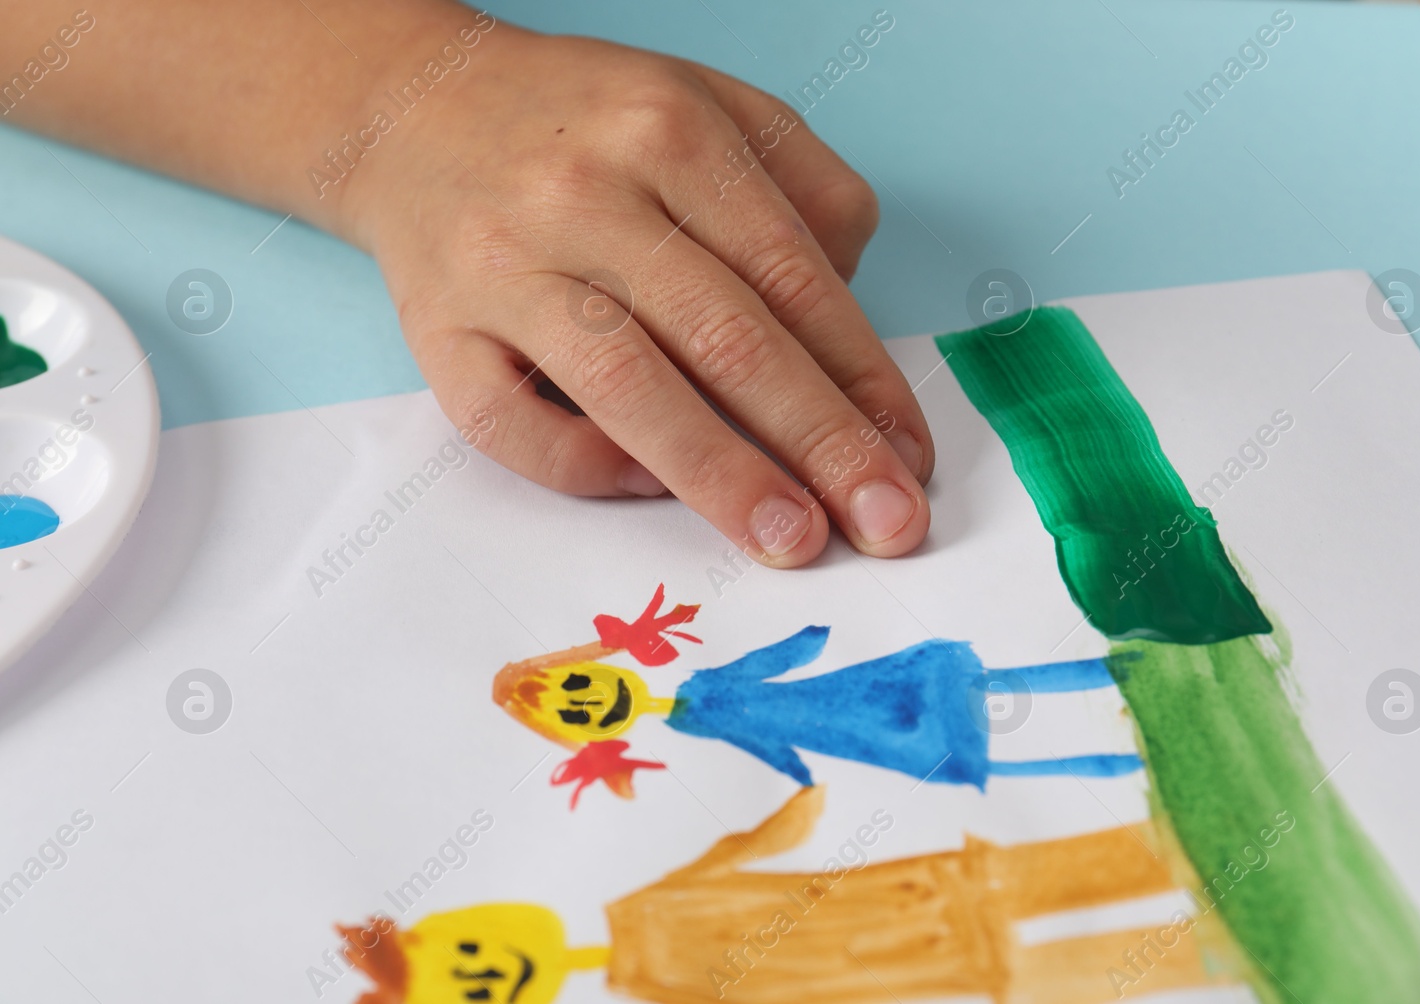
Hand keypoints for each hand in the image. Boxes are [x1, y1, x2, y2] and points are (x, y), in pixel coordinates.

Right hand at [341, 26, 933, 566]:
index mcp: (670, 131)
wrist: (416, 110)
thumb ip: (806, 190)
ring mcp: (503, 267)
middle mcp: (585, 196)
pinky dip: (586, 466)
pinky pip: (511, 425)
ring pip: (627, 385)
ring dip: (723, 474)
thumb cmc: (587, 128)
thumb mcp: (712, 105)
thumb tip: (850, 324)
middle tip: (884, 525)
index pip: (792, 276)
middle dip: (820, 443)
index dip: (862, 377)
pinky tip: (650, 485)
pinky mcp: (437, 333)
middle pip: (726, 337)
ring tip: (792, 538)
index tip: (908, 455)